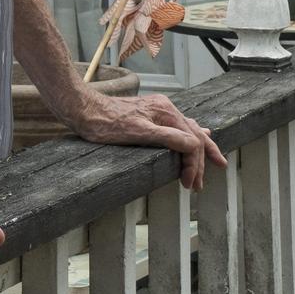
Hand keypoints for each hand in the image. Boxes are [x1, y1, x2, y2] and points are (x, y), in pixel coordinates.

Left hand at [72, 91, 226, 189]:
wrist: (82, 109)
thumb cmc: (105, 122)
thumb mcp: (138, 132)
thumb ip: (168, 138)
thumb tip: (194, 145)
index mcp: (166, 111)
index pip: (191, 141)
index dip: (194, 164)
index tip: (189, 184)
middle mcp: (164, 108)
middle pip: (192, 136)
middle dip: (200, 160)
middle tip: (200, 184)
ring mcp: (156, 111)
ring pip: (185, 132)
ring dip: (196, 150)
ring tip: (213, 159)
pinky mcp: (147, 116)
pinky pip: (174, 128)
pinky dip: (185, 137)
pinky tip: (191, 138)